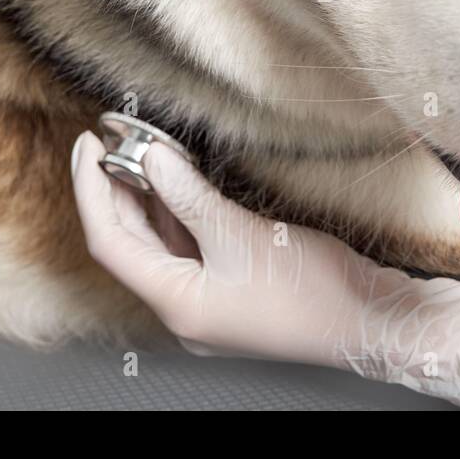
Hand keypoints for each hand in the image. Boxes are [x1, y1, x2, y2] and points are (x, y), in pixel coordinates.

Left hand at [70, 131, 459, 409]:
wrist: (371, 320)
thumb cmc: (315, 293)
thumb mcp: (242, 235)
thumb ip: (190, 196)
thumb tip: (151, 159)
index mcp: (177, 303)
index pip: (111, 241)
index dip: (91, 190)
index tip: (88, 145)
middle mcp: (184, 306)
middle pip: (131, 241)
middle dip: (117, 188)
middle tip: (112, 138)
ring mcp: (207, 298)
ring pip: (160, 241)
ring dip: (148, 195)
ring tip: (141, 147)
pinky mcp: (229, 285)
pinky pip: (189, 243)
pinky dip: (179, 209)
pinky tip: (179, 176)